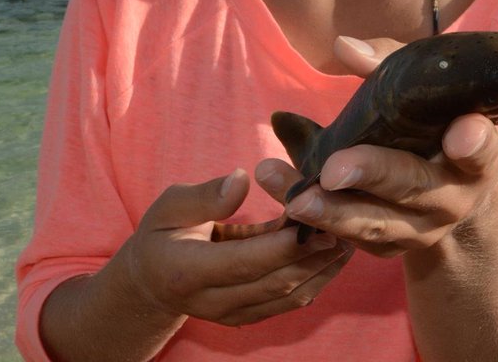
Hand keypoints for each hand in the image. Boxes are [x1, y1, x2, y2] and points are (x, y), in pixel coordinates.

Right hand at [119, 169, 352, 326]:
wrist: (150, 283)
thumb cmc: (160, 235)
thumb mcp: (169, 206)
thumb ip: (206, 196)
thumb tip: (241, 179)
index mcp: (188, 272)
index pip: (245, 262)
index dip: (284, 244)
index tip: (316, 219)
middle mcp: (212, 302)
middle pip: (274, 282)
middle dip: (313, 254)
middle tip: (344, 223)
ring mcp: (232, 316)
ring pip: (288, 297)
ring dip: (322, 268)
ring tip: (348, 235)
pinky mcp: (248, 318)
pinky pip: (288, 304)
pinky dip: (316, 279)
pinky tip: (334, 255)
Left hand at [256, 36, 497, 257]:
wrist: (451, 192)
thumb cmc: (435, 123)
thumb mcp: (424, 90)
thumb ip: (390, 65)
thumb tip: (345, 48)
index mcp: (474, 154)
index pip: (482, 149)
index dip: (473, 143)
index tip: (460, 132)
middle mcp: (453, 197)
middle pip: (413, 187)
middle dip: (372, 176)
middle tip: (333, 170)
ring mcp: (422, 229)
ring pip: (376, 224)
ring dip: (331, 212)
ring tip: (293, 197)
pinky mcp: (390, 248)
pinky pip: (352, 241)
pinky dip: (317, 222)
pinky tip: (284, 199)